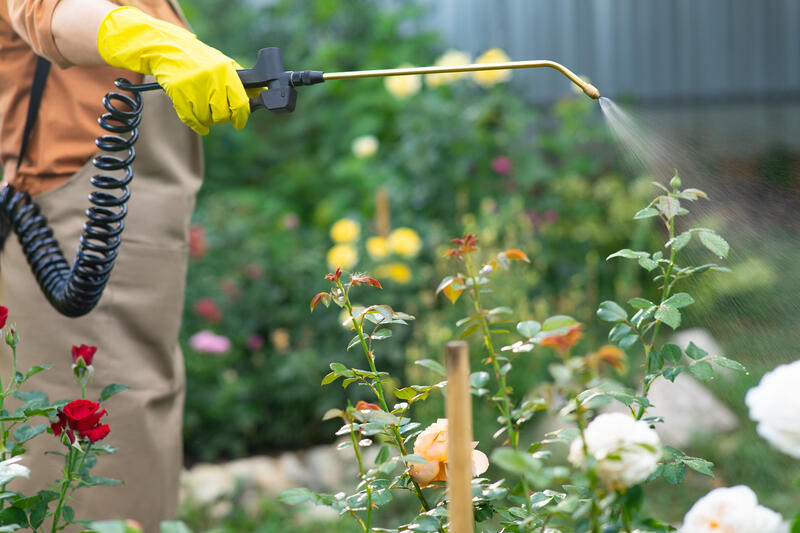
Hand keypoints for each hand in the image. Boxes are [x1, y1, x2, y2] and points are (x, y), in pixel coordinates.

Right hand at [97, 6, 249, 134]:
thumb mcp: (223, 63)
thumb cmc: (200, 59)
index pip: (240, 103)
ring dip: (207, 119)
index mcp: (225, 71)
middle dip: (221, 118)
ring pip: (206, 119)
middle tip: (217, 113)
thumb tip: (260, 93)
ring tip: (204, 109)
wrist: (169, 48)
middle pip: (222, 115)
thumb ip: (241, 80)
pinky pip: (191, 119)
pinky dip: (196, 125)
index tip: (239, 123)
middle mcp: (211, 79)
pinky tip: (199, 123)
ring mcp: (193, 86)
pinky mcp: (178, 93)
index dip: (241, 117)